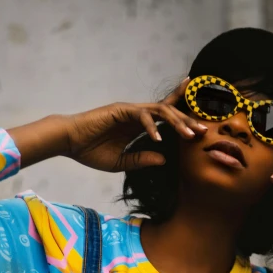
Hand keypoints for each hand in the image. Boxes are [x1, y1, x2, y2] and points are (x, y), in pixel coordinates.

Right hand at [64, 77, 206, 171]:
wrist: (69, 143)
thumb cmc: (91, 151)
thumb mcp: (122, 162)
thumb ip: (142, 159)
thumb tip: (164, 158)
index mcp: (139, 126)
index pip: (165, 118)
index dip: (183, 118)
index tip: (200, 125)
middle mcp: (137, 115)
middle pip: (169, 112)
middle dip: (187, 120)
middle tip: (203, 130)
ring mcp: (130, 110)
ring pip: (160, 110)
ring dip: (176, 121)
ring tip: (189, 134)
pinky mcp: (121, 110)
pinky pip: (141, 116)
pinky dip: (151, 127)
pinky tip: (158, 139)